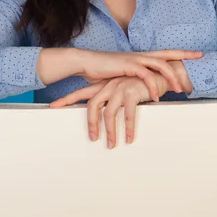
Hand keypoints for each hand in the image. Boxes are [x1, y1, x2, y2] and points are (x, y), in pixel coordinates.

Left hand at [50, 61, 193, 147]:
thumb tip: (106, 116)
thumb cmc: (143, 83)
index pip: (82, 92)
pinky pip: (128, 115)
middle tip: (92, 139)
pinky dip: (128, 128)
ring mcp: (120, 87)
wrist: (164, 71)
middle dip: (91, 123)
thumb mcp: (125, 89)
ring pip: (109, 113)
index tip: (53, 106)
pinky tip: (129, 138)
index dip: (67, 99)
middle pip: (92, 105)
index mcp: (105, 84)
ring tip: (112, 145)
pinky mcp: (132, 92)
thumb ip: (115, 99)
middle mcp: (110, 85)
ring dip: (110, 131)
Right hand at [76, 49, 201, 102]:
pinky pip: (145, 75)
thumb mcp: (123, 75)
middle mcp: (141, 55)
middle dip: (184, 54)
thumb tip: (144, 88)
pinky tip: (157, 96)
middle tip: (200, 56)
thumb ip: (135, 79)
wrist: (86, 63)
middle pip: (168, 53)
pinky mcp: (128, 65)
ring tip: (180, 89)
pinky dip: (153, 86)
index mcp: (142, 57)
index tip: (196, 53)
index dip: (181, 52)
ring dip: (171, 76)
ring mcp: (135, 59)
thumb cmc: (103, 71)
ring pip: (160, 64)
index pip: (165, 53)